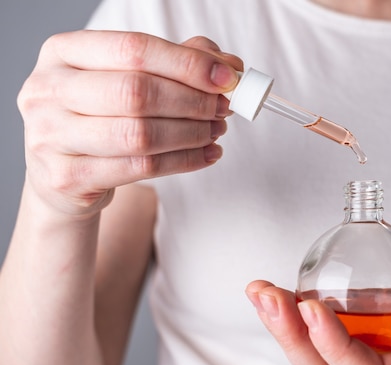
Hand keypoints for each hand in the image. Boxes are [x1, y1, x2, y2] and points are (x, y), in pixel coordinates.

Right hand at [18, 30, 242, 216]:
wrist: (63, 175)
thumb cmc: (101, 118)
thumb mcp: (129, 80)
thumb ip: (177, 64)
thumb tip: (229, 67)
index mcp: (63, 52)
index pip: (133, 49)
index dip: (187, 63)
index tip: (227, 79)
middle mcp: (47, 89)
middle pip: (136, 92)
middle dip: (193, 101)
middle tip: (223, 108)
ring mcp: (49, 135)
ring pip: (139, 135)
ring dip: (192, 134)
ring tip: (216, 131)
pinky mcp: (65, 177)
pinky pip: (140, 169)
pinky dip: (184, 162)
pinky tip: (207, 155)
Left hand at [246, 260, 390, 364]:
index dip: (337, 347)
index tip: (312, 306)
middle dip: (294, 341)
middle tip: (268, 297)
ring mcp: (380, 351)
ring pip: (321, 359)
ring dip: (286, 328)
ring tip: (261, 291)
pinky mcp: (370, 330)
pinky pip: (326, 333)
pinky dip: (298, 314)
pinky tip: (280, 290)